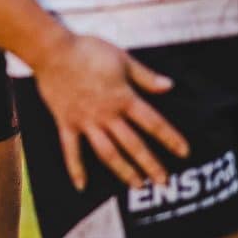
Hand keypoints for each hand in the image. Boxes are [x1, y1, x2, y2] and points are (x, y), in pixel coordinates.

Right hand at [33, 29, 188, 191]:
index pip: (153, 122)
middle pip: (133, 144)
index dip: (170, 138)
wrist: (53, 51)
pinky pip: (71, 150)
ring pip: (108, 153)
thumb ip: (146, 76)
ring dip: (123, 171)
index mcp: (124, 98)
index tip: (184, 152)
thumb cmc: (89, 51)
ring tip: (136, 184)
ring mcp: (86, 122)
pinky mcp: (66, 123)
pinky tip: (81, 186)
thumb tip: (169, 86)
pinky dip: (76, 168)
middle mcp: (107, 115)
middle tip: (163, 182)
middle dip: (150, 164)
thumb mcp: (123, 59)